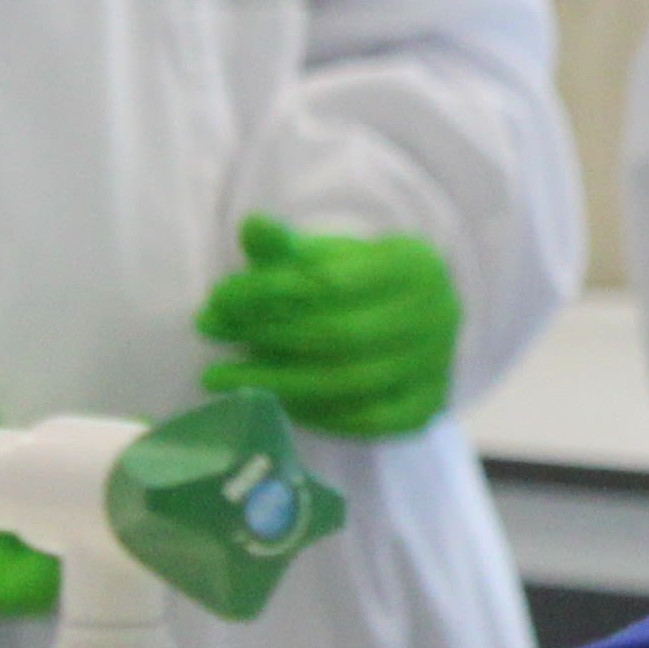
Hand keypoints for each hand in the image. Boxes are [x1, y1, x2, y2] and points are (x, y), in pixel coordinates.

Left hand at [198, 215, 460, 438]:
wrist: (407, 319)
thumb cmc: (355, 281)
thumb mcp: (321, 255)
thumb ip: (285, 246)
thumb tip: (254, 227)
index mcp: (414, 264)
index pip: (328, 282)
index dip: (266, 293)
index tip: (217, 299)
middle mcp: (438, 314)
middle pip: (337, 334)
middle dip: (264, 336)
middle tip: (210, 333)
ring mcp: (438, 365)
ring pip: (348, 383)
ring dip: (274, 381)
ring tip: (220, 376)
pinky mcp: (427, 407)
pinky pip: (365, 421)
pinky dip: (312, 414)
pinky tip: (270, 401)